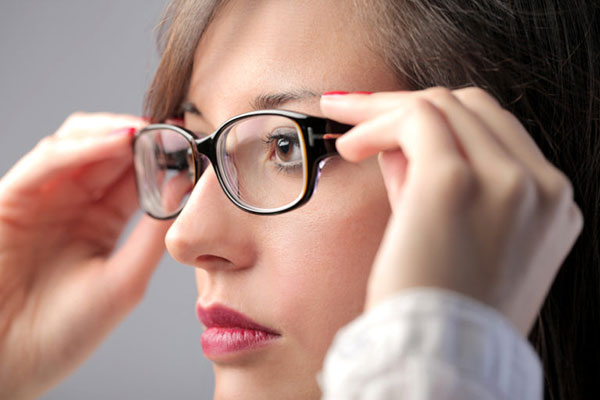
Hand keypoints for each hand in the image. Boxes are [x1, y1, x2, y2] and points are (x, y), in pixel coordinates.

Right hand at [0, 113, 170, 398]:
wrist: (9, 362)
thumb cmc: (66, 330)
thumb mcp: (125, 279)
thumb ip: (153, 233)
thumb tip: (187, 187)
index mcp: (102, 220)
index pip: (135, 175)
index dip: (163, 155)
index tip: (193, 140)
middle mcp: (74, 203)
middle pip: (110, 152)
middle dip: (144, 137)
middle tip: (175, 127)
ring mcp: (45, 197)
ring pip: (79, 144)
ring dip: (116, 132)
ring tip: (151, 130)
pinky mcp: (14, 198)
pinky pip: (48, 160)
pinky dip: (83, 145)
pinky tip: (117, 140)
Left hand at [321, 88, 582, 334]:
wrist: (440, 360)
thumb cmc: (441, 306)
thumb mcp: (459, 237)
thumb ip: (438, 185)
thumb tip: (398, 143)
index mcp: (550, 202)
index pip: (495, 129)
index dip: (440, 117)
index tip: (393, 122)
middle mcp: (541, 186)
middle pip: (472, 107)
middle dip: (407, 103)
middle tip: (358, 113)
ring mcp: (507, 181)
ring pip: (442, 105)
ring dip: (385, 110)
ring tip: (344, 129)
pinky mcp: (455, 183)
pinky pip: (414, 121)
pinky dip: (375, 124)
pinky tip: (347, 146)